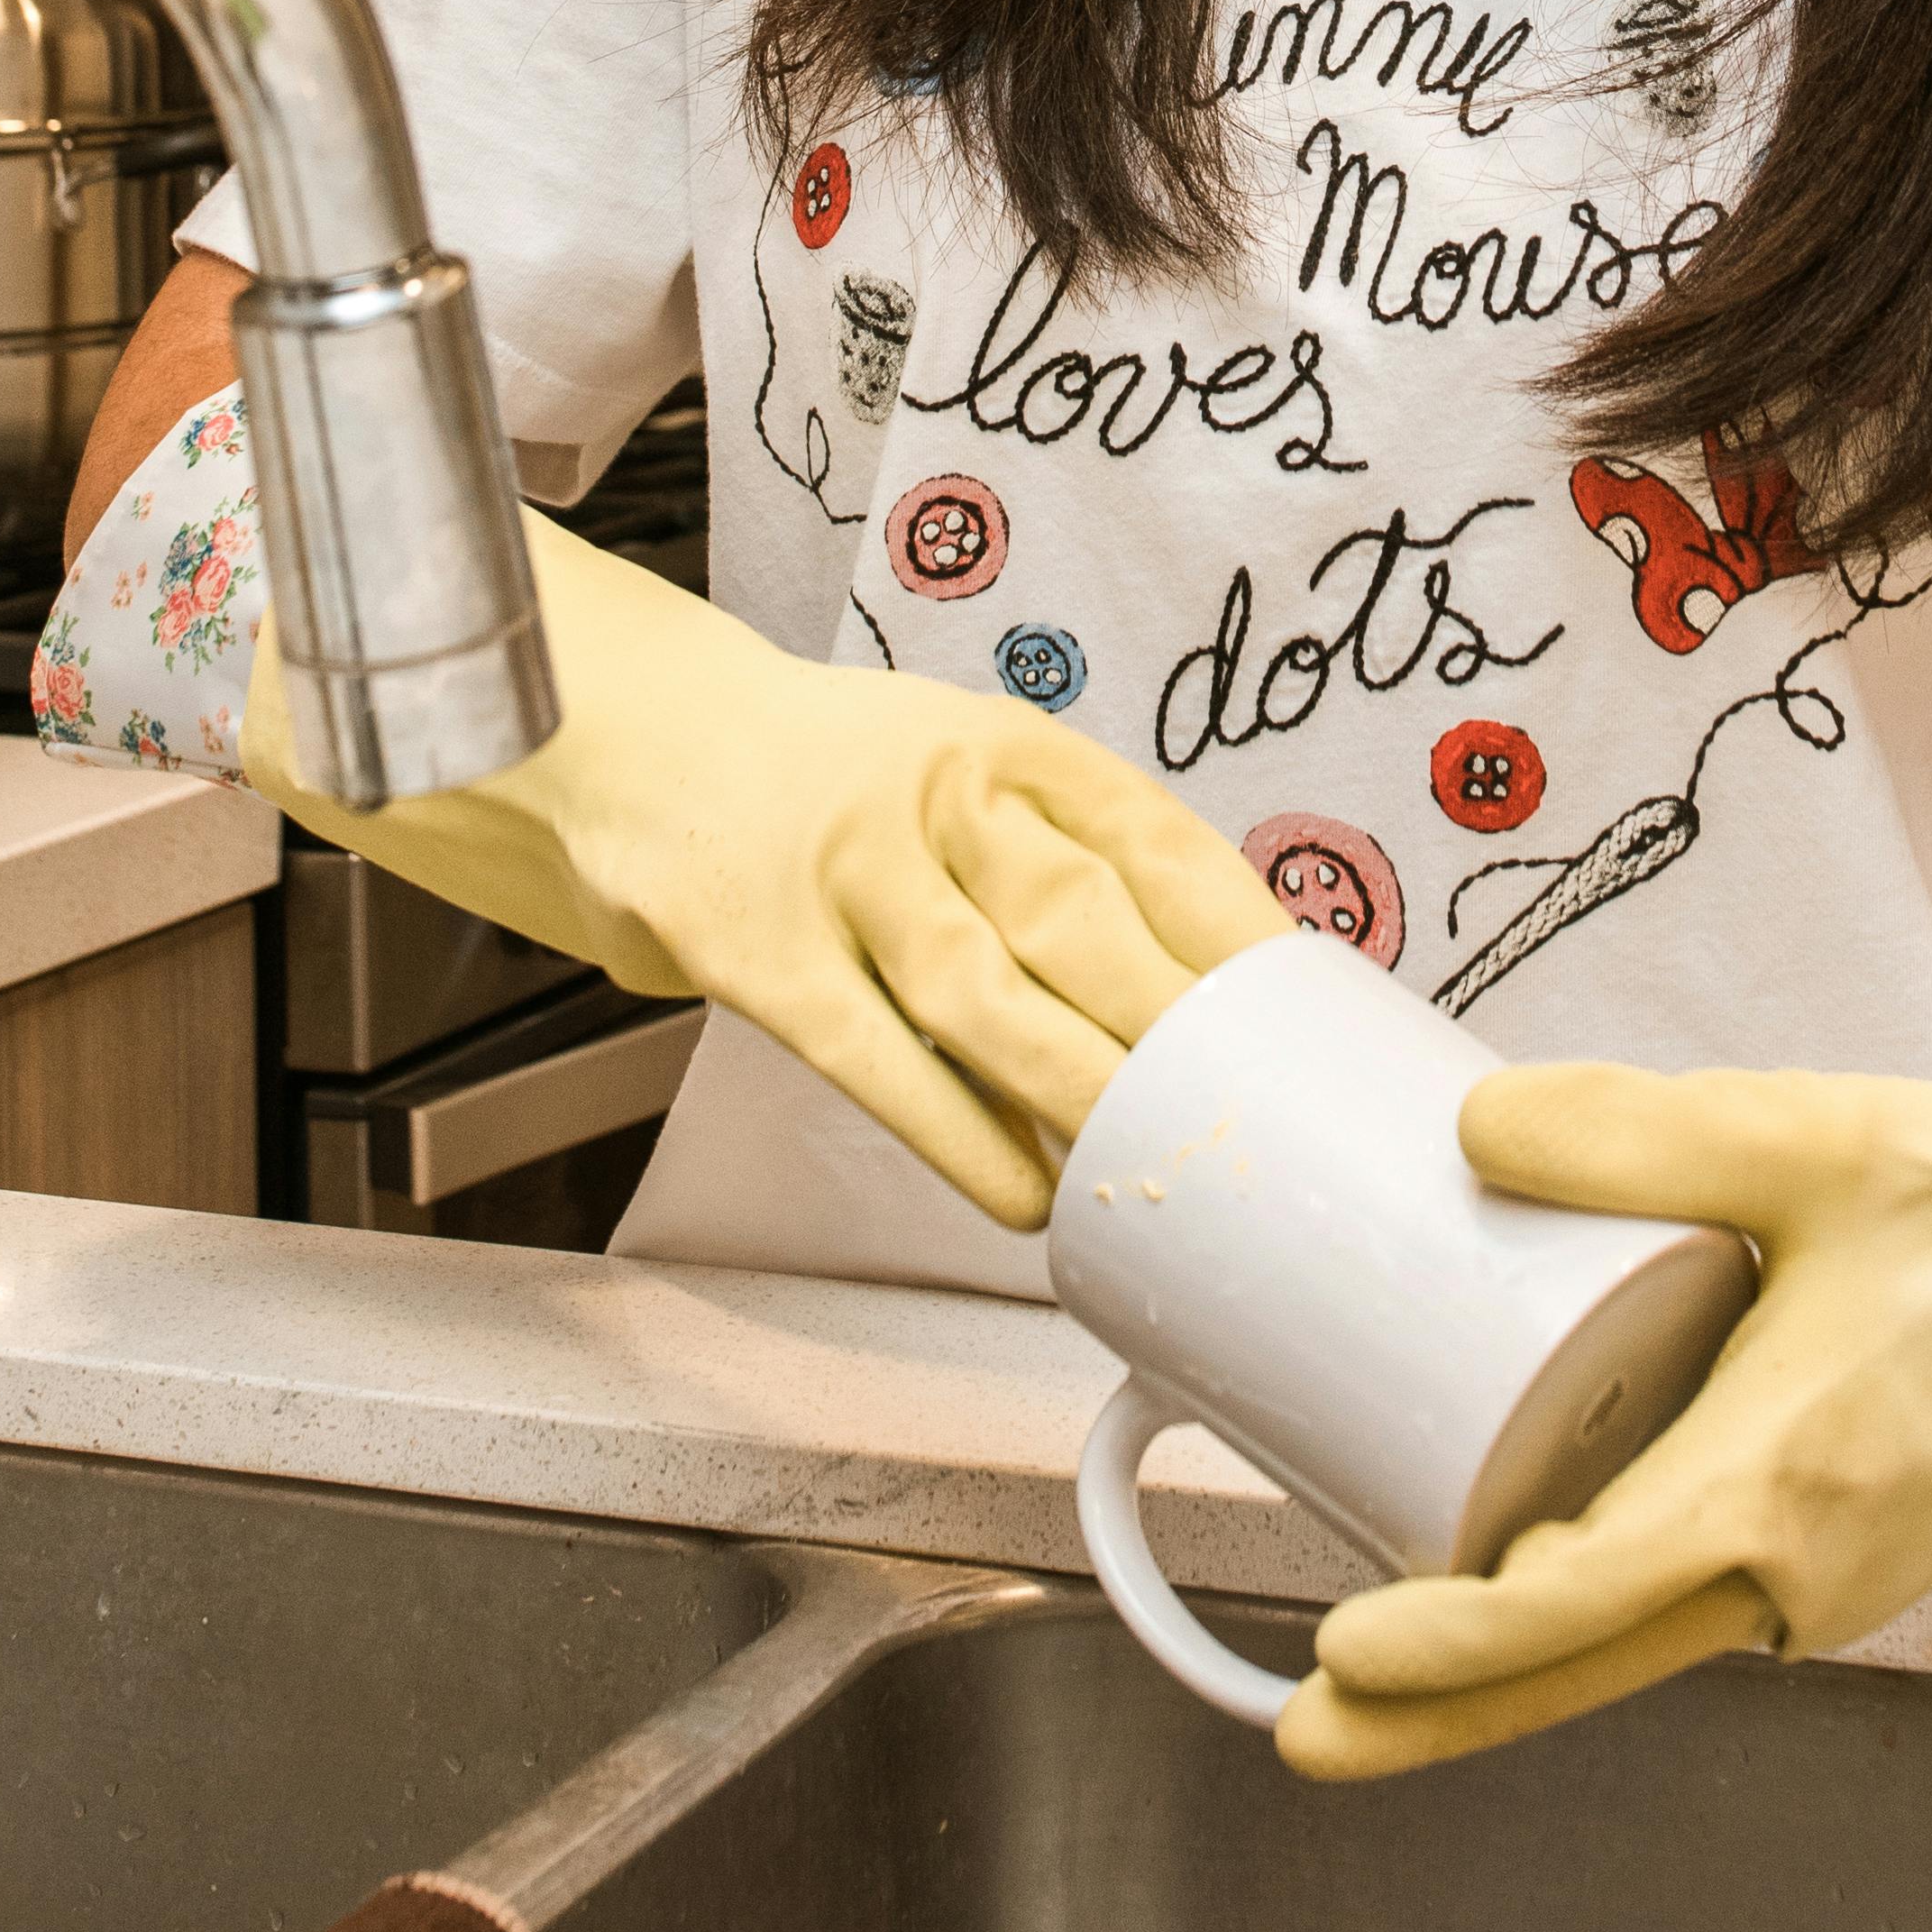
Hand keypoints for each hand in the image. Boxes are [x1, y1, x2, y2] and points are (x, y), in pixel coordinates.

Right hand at [247, 511, 1286, 1227]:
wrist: (631, 739)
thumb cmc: (829, 783)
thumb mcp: (958, 773)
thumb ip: (1062, 866)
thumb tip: (1198, 996)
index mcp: (1004, 744)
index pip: (1152, 837)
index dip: (1235, 934)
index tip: (1300, 1016)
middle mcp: (932, 792)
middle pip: (1082, 921)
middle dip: (1174, 1030)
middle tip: (1249, 1122)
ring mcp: (843, 868)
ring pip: (989, 994)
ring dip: (1081, 1093)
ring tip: (1151, 1174)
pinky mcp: (761, 950)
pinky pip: (878, 1058)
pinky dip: (959, 1135)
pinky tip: (1022, 1193)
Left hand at [1282, 846, 1931, 1781]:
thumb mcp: (1798, 1136)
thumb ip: (1632, 1134)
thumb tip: (1474, 1128)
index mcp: (1783, 1479)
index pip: (1582, 1599)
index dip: (1454, 1645)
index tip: (1344, 1656)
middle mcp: (1811, 1564)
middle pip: (1593, 1667)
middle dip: (1444, 1714)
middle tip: (1308, 1737)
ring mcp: (1841, 1580)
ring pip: (1652, 1643)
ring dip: (1526, 1668)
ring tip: (1386, 1665)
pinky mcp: (1856, 1562)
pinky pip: (1710, 1607)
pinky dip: (1614, 1615)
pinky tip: (1532, 1583)